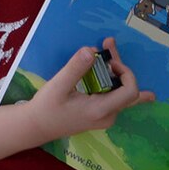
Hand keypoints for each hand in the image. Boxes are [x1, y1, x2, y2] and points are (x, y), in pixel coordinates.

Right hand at [21, 39, 152, 140]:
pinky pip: (113, 95)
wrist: (38, 126)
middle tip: (107, 43)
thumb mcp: (58, 86)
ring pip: (121, 91)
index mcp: (101, 110)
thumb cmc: (47, 108)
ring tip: (106, 48)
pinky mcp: (100, 114)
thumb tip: (92, 50)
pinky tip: (112, 68)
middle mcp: (108, 115)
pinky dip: (110, 78)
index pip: (130, 92)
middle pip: (127, 89)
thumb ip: (76, 68)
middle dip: (119, 64)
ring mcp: (106, 116)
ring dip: (114, 70)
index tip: (108, 61)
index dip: (126, 72)